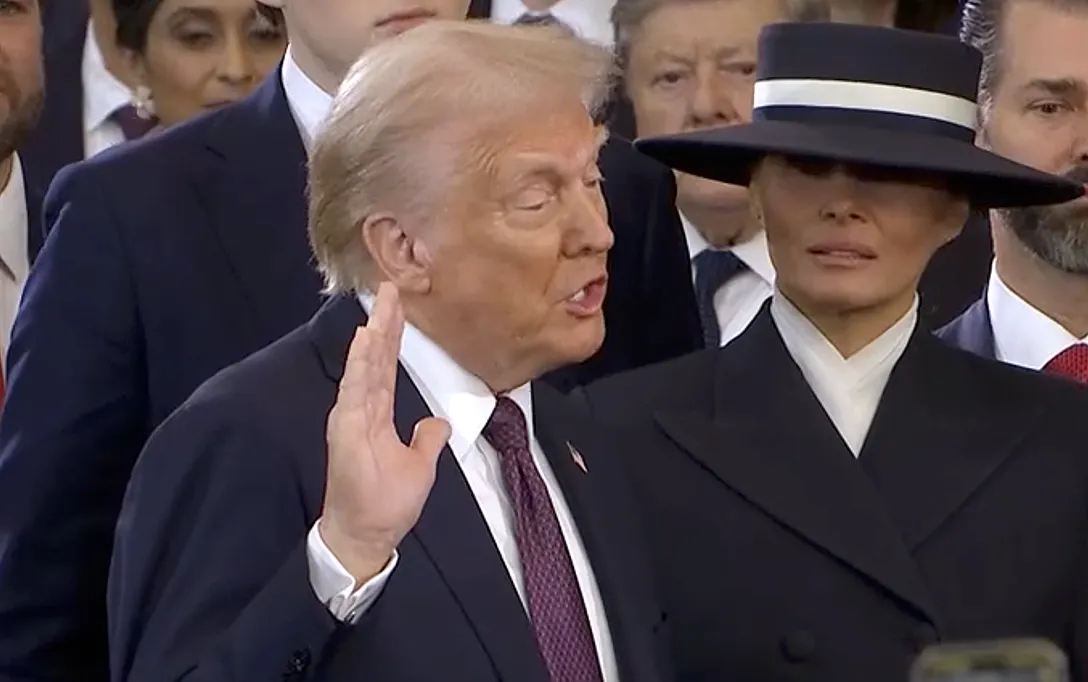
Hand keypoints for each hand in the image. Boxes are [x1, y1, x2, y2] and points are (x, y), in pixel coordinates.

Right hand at [319, 283, 450, 582]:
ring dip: (373, 333)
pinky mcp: (347, 428)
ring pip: (365, 366)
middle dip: (383, 322)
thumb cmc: (386, 504)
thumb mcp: (420, 466)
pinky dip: (360, 362)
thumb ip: (426, 440)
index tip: (397, 307)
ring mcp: (352, 417)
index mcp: (377, 415)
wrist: (367, 535)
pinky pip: (355, 388)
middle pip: (374, 357)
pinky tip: (365, 337)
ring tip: (381, 302)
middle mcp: (362, 409)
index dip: (392, 337)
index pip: (385, 366)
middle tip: (389, 287)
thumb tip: (437, 423)